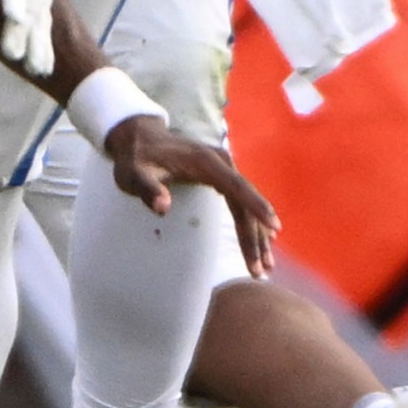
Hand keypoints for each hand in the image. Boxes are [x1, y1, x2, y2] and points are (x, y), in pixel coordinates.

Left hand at [101, 115, 279, 277]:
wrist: (140, 138)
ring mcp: (224, 169)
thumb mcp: (134, 174)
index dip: (256, 207)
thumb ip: (147, 189)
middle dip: (256, 236)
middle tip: (261, 268)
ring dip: (257, 235)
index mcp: (206, 162)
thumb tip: (161, 208)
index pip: (237, 187)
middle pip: (246, 203)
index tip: (273, 227)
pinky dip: (251, 223)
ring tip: (266, 265)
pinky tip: (264, 240)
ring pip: (247, 205)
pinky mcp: (222, 176)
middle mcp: (222, 163)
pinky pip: (241, 202)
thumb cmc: (136, 159)